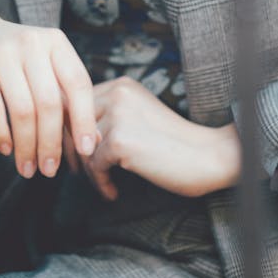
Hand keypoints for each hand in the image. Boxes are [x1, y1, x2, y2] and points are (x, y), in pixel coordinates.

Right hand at [0, 0, 96, 179]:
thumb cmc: (13, 55)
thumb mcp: (43, 65)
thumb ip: (66, 98)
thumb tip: (92, 140)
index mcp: (55, 42)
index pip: (78, 84)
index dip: (84, 119)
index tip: (85, 150)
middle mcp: (32, 44)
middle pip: (49, 103)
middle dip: (51, 143)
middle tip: (49, 170)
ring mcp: (2, 53)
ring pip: (22, 110)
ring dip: (26, 146)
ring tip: (28, 167)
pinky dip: (0, 134)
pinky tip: (6, 148)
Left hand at [69, 75, 241, 200]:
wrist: (207, 155)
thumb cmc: (174, 142)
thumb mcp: (138, 115)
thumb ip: (109, 116)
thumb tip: (70, 134)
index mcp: (121, 85)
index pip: (75, 104)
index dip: (71, 131)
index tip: (76, 154)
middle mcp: (117, 94)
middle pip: (72, 123)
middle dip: (72, 151)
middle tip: (78, 173)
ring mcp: (118, 116)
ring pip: (81, 148)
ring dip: (88, 171)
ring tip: (102, 183)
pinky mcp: (120, 141)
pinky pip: (94, 166)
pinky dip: (100, 183)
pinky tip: (112, 192)